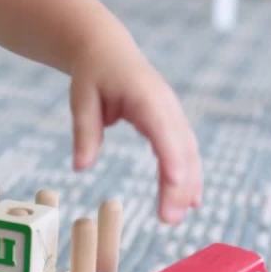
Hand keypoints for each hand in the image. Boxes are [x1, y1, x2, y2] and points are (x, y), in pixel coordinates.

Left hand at [69, 44, 201, 224]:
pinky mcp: (170, 123)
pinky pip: (184, 152)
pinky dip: (188, 176)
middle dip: (179, 185)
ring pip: (187, 153)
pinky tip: (190, 202)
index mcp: (145, 97)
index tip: (173, 183)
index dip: (171, 157)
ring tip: (176, 218)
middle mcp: (166, 106)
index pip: (163, 131)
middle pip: (180, 149)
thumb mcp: (81, 99)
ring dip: (187, 186)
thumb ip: (84, 132)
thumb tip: (80, 167)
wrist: (106, 50)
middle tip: (168, 220)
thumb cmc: (92, 74)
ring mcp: (172, 114)